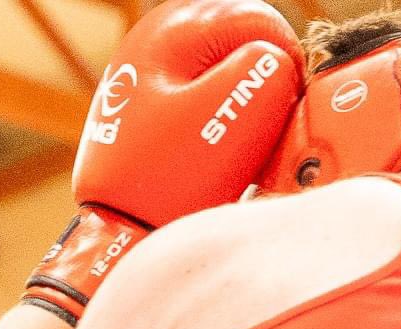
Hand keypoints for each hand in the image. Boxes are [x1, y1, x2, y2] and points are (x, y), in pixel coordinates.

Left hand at [24, 0, 302, 322]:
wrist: (117, 236)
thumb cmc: (171, 177)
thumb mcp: (238, 112)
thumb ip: (270, 65)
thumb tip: (274, 60)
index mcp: (170, 28)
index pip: (261, 21)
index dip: (282, 66)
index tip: (274, 112)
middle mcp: (153, 40)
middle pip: (241, 44)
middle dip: (256, 84)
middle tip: (248, 132)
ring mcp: (149, 73)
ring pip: (225, 73)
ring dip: (239, 105)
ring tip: (224, 145)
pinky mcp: (150, 106)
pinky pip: (204, 99)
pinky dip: (217, 121)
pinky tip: (207, 150)